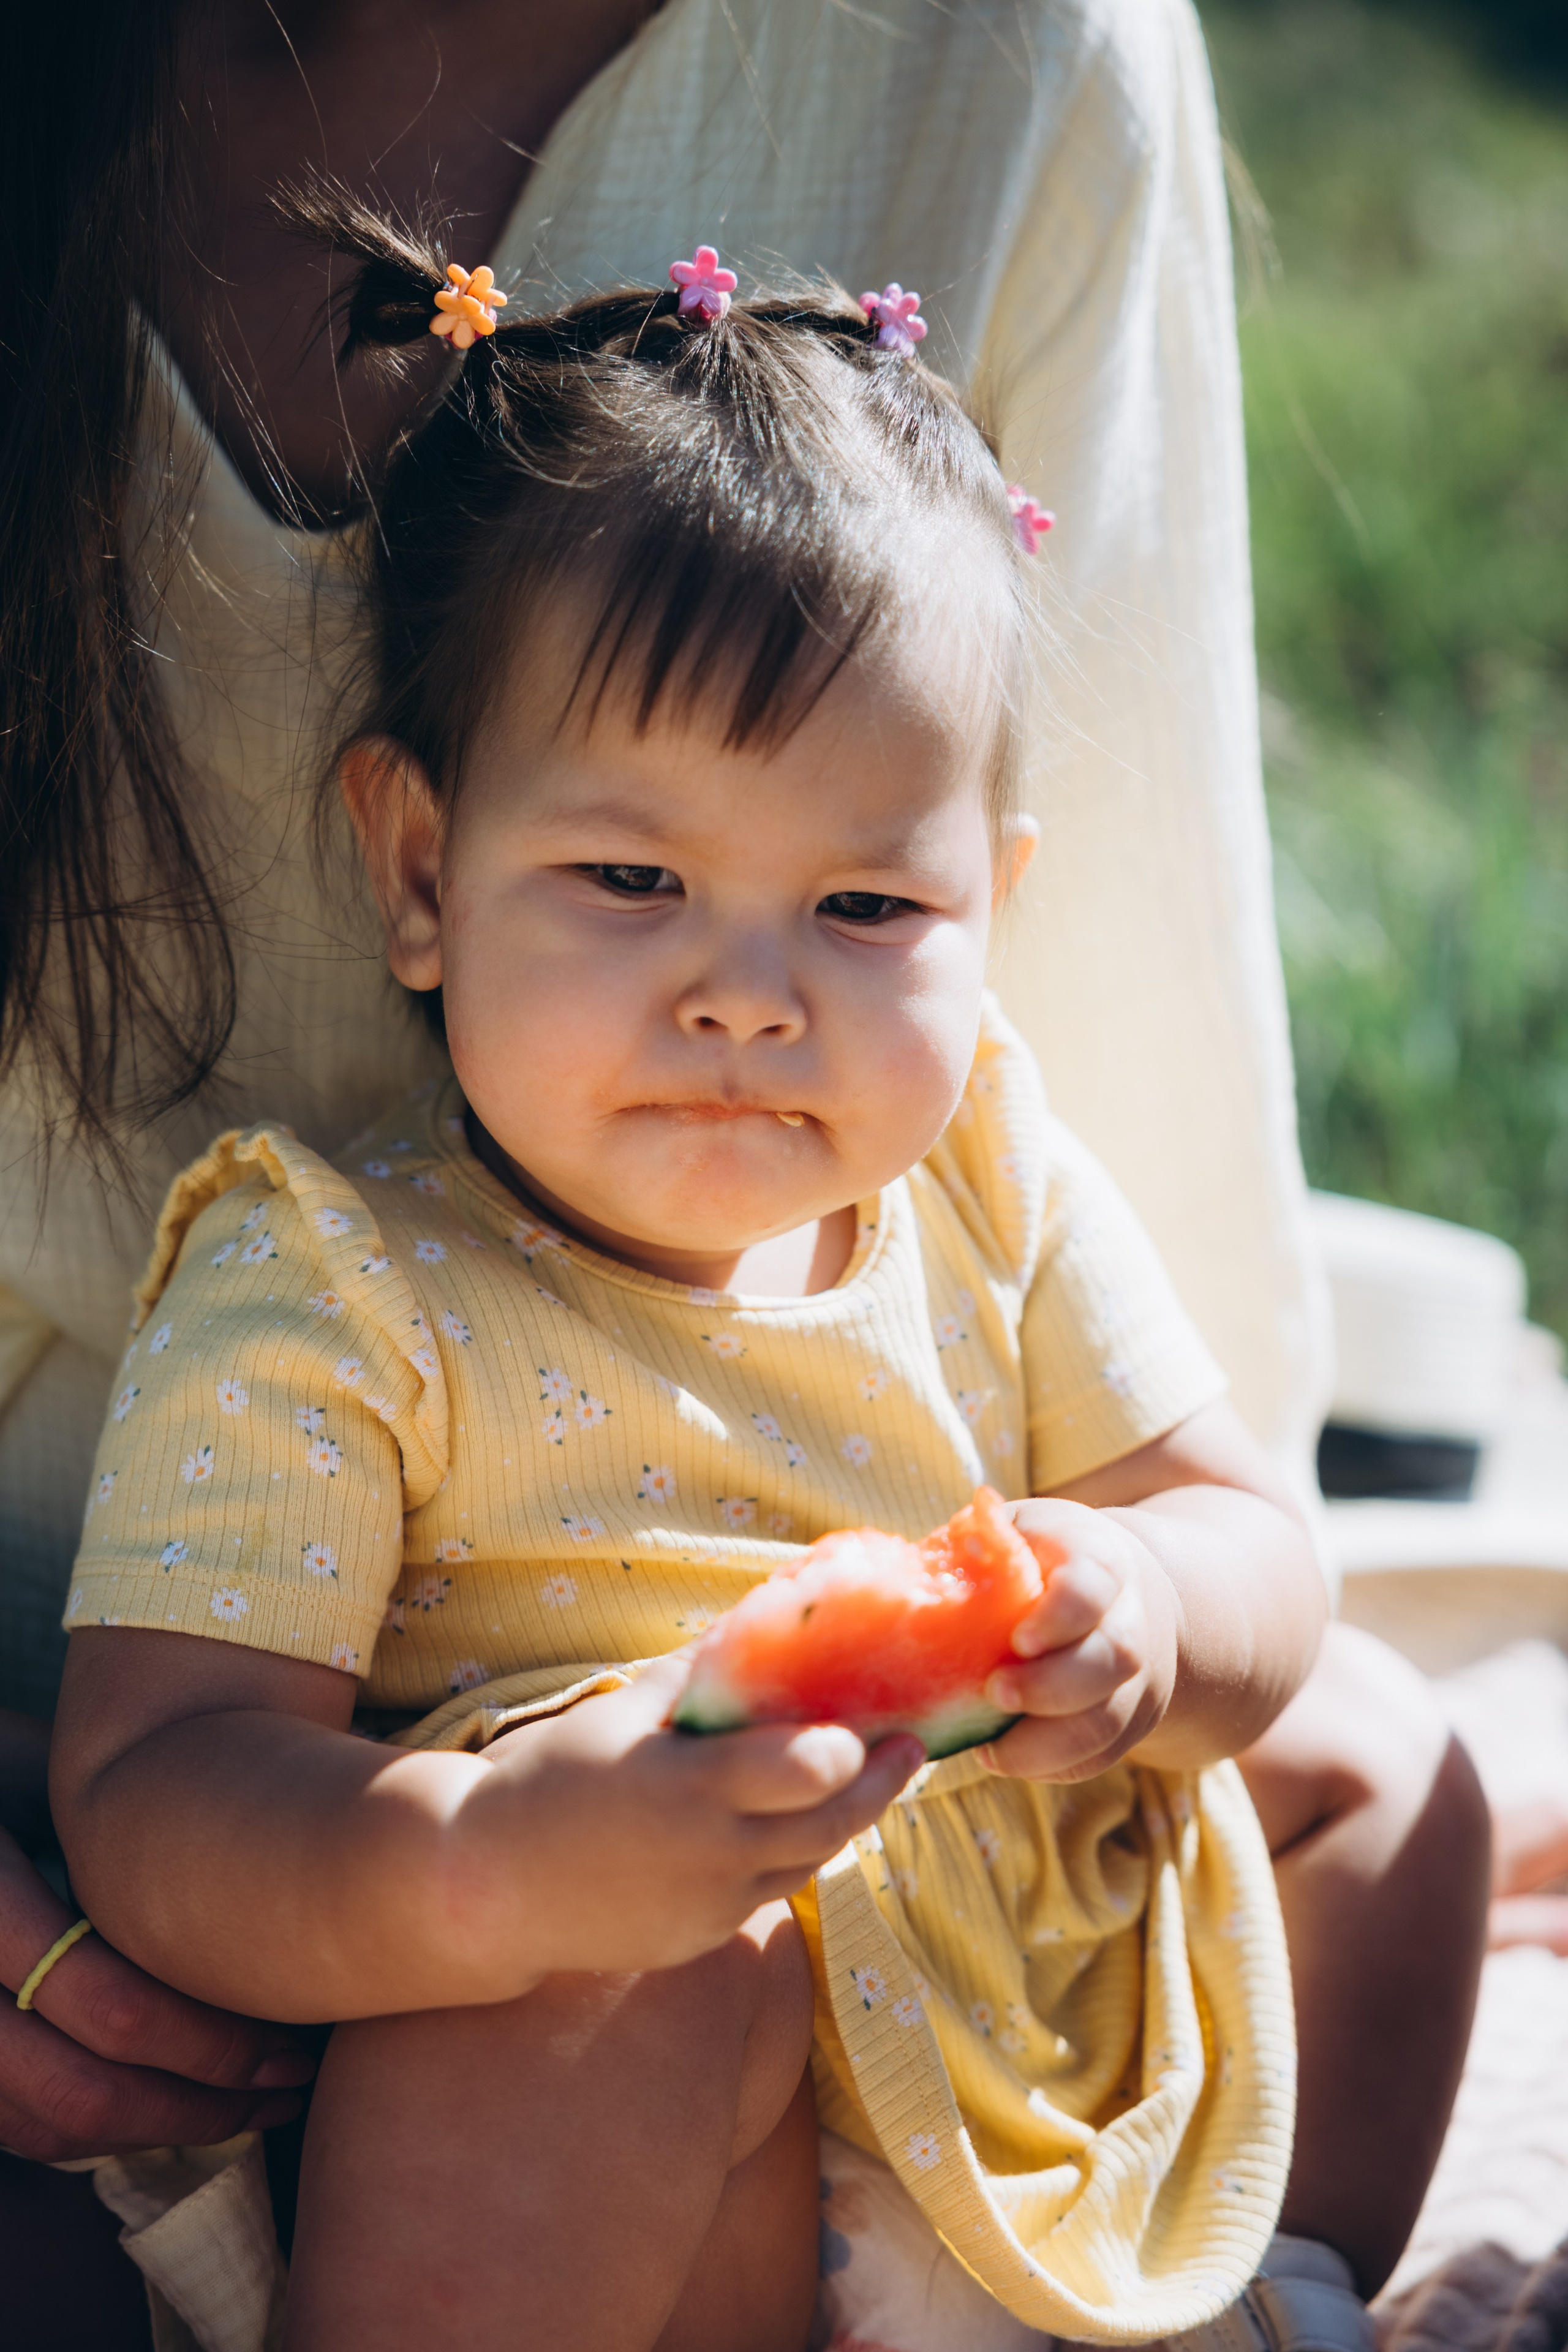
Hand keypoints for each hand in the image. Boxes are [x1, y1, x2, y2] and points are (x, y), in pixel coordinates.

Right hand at [0, 1824, 314, 2160]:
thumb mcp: (43, 1773)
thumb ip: (121, 1833)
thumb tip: (249, 1880)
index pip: (109, 2006)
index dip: (211, 2041)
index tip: (291, 2036)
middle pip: (83, 2089)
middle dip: (198, 2104)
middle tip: (286, 2087)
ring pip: (49, 2126)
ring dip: (157, 2132)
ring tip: (247, 2107)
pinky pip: (17, 2129)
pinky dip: (98, 2132)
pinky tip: (165, 2106)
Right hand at [469, 1654, 924, 1976]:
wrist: (490, 1889)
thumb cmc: (551, 1783)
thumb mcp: (619, 1713)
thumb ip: (695, 1679)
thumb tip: (755, 1630)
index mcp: (692, 1789)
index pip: (807, 1771)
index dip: (853, 1751)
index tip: (878, 1722)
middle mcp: (713, 1856)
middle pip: (832, 1825)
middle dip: (882, 1787)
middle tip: (913, 1749)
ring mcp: (712, 1907)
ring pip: (810, 1862)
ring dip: (845, 1821)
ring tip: (871, 1777)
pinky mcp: (704, 1938)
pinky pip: (771, 1892)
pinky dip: (794, 1854)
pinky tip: (797, 1819)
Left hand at [982, 1498, 1178, 1782]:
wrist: (1116, 1591)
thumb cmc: (1039, 1556)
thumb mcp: (1015, 1531)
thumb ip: (974, 1545)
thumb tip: (899, 1580)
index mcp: (1099, 1559)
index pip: (1092, 1586)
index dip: (1060, 1615)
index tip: (1018, 1639)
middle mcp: (1129, 1618)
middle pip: (1113, 1659)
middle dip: (1053, 1686)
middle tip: (994, 1694)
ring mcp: (1136, 1675)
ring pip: (1110, 1720)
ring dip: (1049, 1743)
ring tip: (991, 1749)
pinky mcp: (1128, 1720)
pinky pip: (1100, 1755)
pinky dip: (1053, 1765)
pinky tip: (1005, 1756)